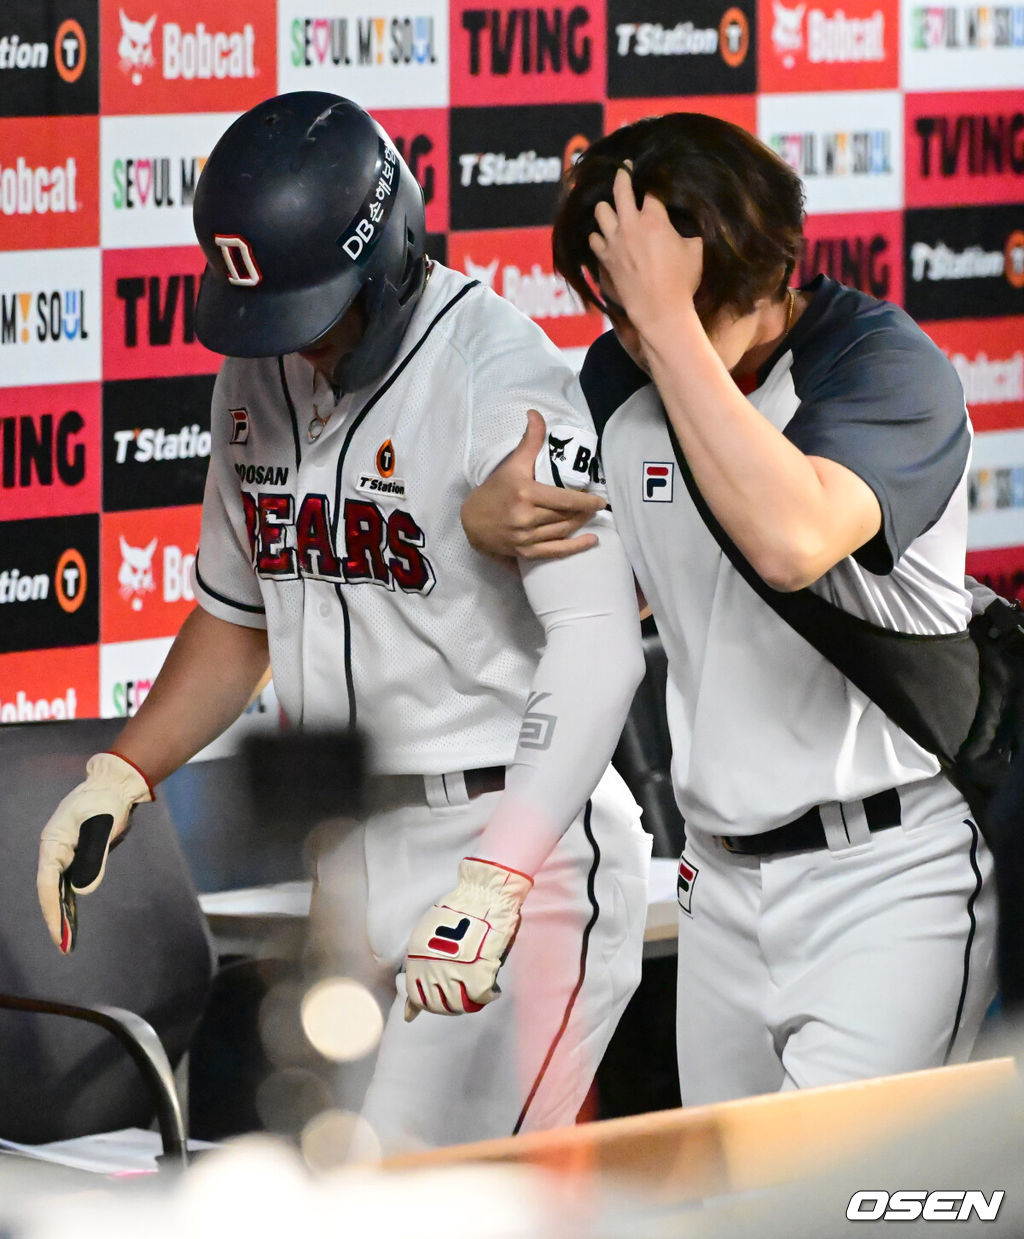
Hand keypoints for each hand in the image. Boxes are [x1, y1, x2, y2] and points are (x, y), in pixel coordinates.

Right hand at [37, 752, 152, 952]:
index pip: (47, 882)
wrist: (117, 784)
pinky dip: (73, 900)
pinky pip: (73, 881)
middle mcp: (56, 849)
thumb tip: (82, 890)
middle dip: (56, 918)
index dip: (52, 909)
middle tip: (64, 946)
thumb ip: (93, 857)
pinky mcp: (79, 854)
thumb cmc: (108, 801)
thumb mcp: (103, 827)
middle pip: (51, 889)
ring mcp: (66, 852)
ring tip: (68, 941)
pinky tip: (74, 918)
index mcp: (54, 842)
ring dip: (64, 912)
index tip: (59, 932)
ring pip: (60, 888)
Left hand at [404, 857, 532, 1019]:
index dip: (432, 1002)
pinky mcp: (478, 975)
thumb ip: (419, 971)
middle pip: (439, 1005)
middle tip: (464, 992)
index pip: (418, 998)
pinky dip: (489, 993)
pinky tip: (492, 984)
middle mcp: (432, 970)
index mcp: (417, 959)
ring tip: (478, 988)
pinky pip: (482, 998)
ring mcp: (454, 974)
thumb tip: (409, 1014)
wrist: (484, 895)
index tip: (443, 997)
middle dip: (451, 1003)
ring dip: (469, 1001)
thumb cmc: (459, 910)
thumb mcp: (427, 936)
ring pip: (460, 1006)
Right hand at [461, 410, 604, 560]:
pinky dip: (574, 548)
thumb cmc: (495, 490)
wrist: (471, 521)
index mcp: (525, 494)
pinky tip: (590, 542)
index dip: (585, 501)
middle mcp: (525, 517)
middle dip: (584, 511)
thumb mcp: (512, 464)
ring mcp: (525, 537)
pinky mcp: (524, 552)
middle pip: (565, 516)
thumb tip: (536, 414)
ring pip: (562, 531)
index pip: (563, 499)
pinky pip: (554, 552)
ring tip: (591, 516)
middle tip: (596, 505)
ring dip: (580, 524)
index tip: (600, 499)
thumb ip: (529, 440)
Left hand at [589, 165, 703, 329]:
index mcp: (653, 219)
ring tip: (610, 209)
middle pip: (620, 190)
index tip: (652, 181)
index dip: (652, 184)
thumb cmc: (680, 282)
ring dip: (606, 208)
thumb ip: (688, 233)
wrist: (659, 310)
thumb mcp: (695, 251)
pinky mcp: (604, 260)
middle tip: (624, 170)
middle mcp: (629, 225)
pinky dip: (599, 236)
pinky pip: (594, 240)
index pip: (651, 191)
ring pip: (601, 212)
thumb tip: (686, 229)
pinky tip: (602, 237)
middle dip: (623, 176)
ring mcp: (613, 242)